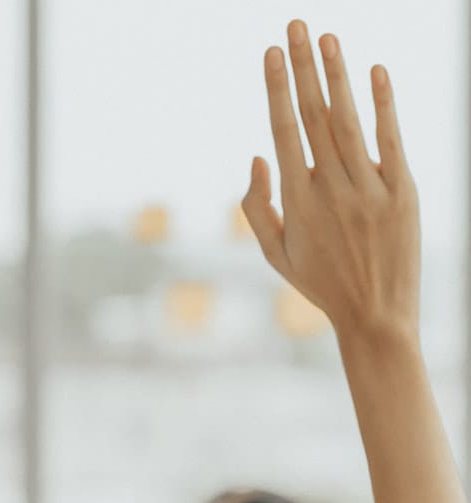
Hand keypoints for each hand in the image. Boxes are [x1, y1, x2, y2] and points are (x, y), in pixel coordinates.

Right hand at [242, 20, 419, 343]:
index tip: (271, 54)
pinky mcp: (404, 192)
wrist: (375, 315)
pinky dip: (384, 105)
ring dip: (339, 76)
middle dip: (304, 67)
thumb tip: (257, 157)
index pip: (284, 132)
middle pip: (314, 116)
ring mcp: (370, 188)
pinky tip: (376, 72)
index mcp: (297, 202)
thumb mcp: (276, 253)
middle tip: (295, 27)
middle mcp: (331, 189)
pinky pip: (392, 140)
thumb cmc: (320, 284)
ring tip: (328, 38)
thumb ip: (257, 207)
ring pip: (349, 121)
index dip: (277, 89)